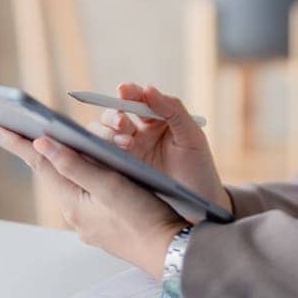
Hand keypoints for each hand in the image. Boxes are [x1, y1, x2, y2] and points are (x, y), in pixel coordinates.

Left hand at [0, 126, 183, 276]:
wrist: (170, 252)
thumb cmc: (143, 218)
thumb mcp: (109, 185)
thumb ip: (74, 164)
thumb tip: (41, 144)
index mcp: (72, 203)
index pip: (40, 165)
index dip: (19, 144)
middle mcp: (76, 214)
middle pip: (51, 174)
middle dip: (34, 151)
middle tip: (15, 129)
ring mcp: (89, 221)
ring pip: (68, 183)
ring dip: (58, 162)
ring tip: (44, 142)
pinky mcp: (104, 224)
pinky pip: (83, 193)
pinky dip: (78, 175)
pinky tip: (81, 167)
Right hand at [88, 83, 230, 213]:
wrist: (199, 209)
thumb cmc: (199, 169)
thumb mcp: (191, 136)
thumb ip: (173, 109)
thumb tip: (149, 88)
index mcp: (157, 119)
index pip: (137, 99)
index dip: (129, 92)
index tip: (123, 90)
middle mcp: (138, 133)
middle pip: (114, 115)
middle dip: (114, 115)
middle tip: (122, 122)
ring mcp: (127, 152)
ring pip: (103, 134)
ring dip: (107, 133)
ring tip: (125, 144)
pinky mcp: (119, 171)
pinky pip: (100, 157)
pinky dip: (98, 152)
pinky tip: (108, 155)